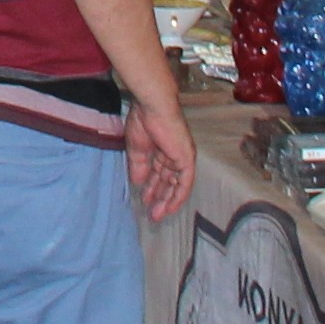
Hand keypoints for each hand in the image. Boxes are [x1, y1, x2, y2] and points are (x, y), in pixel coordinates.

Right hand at [125, 95, 196, 223]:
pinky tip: (169, 208)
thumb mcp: (137, 149)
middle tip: (151, 215)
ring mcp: (182, 158)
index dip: (152, 189)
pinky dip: (178, 197)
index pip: (160, 175)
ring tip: (156, 215)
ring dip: (167, 201)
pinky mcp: (187, 159)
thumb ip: (139, 167)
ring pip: (176, 186)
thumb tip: (137, 182)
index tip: (144, 201)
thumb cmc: (143, 122)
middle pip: (168, 182)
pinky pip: (184, 183)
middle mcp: (175, 156)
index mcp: (163, 151)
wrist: (152, 108)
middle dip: (159, 199)